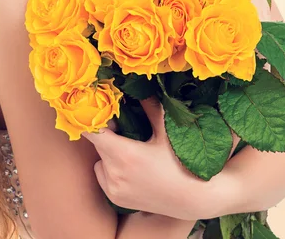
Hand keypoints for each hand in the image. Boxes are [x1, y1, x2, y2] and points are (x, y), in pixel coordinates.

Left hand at [82, 97, 239, 220]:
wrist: (191, 198)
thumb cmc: (181, 162)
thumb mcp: (167, 131)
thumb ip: (150, 106)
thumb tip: (140, 86)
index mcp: (125, 154)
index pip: (93, 132)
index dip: (92, 118)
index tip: (98, 109)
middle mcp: (114, 174)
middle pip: (97, 144)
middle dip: (106, 132)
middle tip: (123, 124)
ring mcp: (113, 189)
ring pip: (100, 160)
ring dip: (108, 151)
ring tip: (130, 147)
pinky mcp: (116, 199)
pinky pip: (104, 176)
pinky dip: (111, 168)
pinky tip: (131, 166)